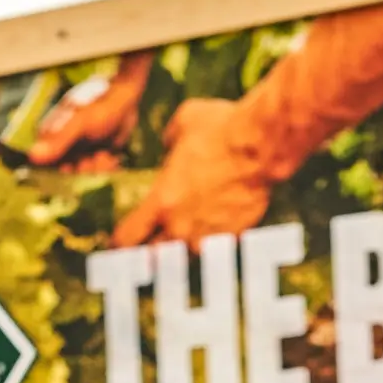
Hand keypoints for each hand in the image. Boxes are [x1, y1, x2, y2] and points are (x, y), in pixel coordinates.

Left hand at [121, 93, 289, 246]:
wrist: (262, 145)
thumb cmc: (220, 128)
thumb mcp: (183, 122)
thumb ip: (169, 141)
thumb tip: (170, 145)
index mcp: (161, 202)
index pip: (128, 238)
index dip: (120, 243)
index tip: (120, 243)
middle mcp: (182, 228)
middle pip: (155, 260)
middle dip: (150, 256)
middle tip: (149, 250)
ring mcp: (210, 236)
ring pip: (188, 257)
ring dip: (184, 251)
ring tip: (187, 239)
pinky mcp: (235, 237)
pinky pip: (218, 248)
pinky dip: (216, 243)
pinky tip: (219, 227)